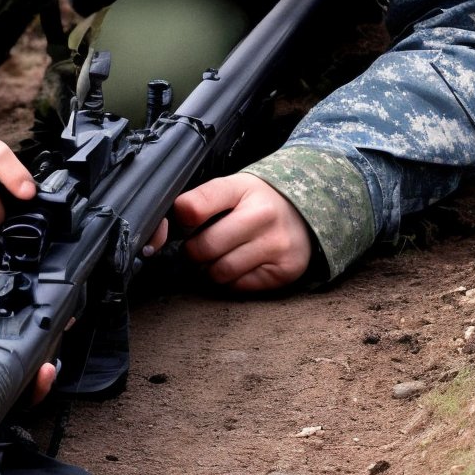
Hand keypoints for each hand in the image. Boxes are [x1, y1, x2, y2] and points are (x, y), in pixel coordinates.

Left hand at [172, 172, 311, 291]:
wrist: (305, 213)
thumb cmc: (256, 202)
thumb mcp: (232, 188)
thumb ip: (200, 201)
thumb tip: (168, 226)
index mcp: (242, 188)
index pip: (194, 206)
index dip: (179, 219)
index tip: (181, 224)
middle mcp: (262, 216)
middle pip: (204, 248)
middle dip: (194, 251)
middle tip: (200, 247)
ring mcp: (276, 245)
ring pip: (220, 272)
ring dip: (212, 269)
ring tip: (222, 256)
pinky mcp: (284, 271)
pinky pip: (240, 287)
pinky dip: (233, 280)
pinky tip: (242, 264)